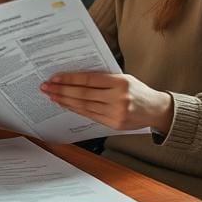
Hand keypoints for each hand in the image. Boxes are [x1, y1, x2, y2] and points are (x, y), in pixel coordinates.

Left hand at [40, 72, 172, 132]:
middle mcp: (118, 98)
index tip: (54, 78)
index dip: (69, 79)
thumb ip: (102, 79)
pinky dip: (76, 110)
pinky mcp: (114, 124)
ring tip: (52, 96)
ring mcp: (116, 113)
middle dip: (61, 91)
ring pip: (84, 106)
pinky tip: (66, 105)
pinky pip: (90, 116)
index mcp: (120, 82)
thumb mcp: (123, 78)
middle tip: (46, 87)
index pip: (88, 80)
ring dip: (65, 101)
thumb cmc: (137, 90)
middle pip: (83, 95)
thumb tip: (74, 79)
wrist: (156, 109)